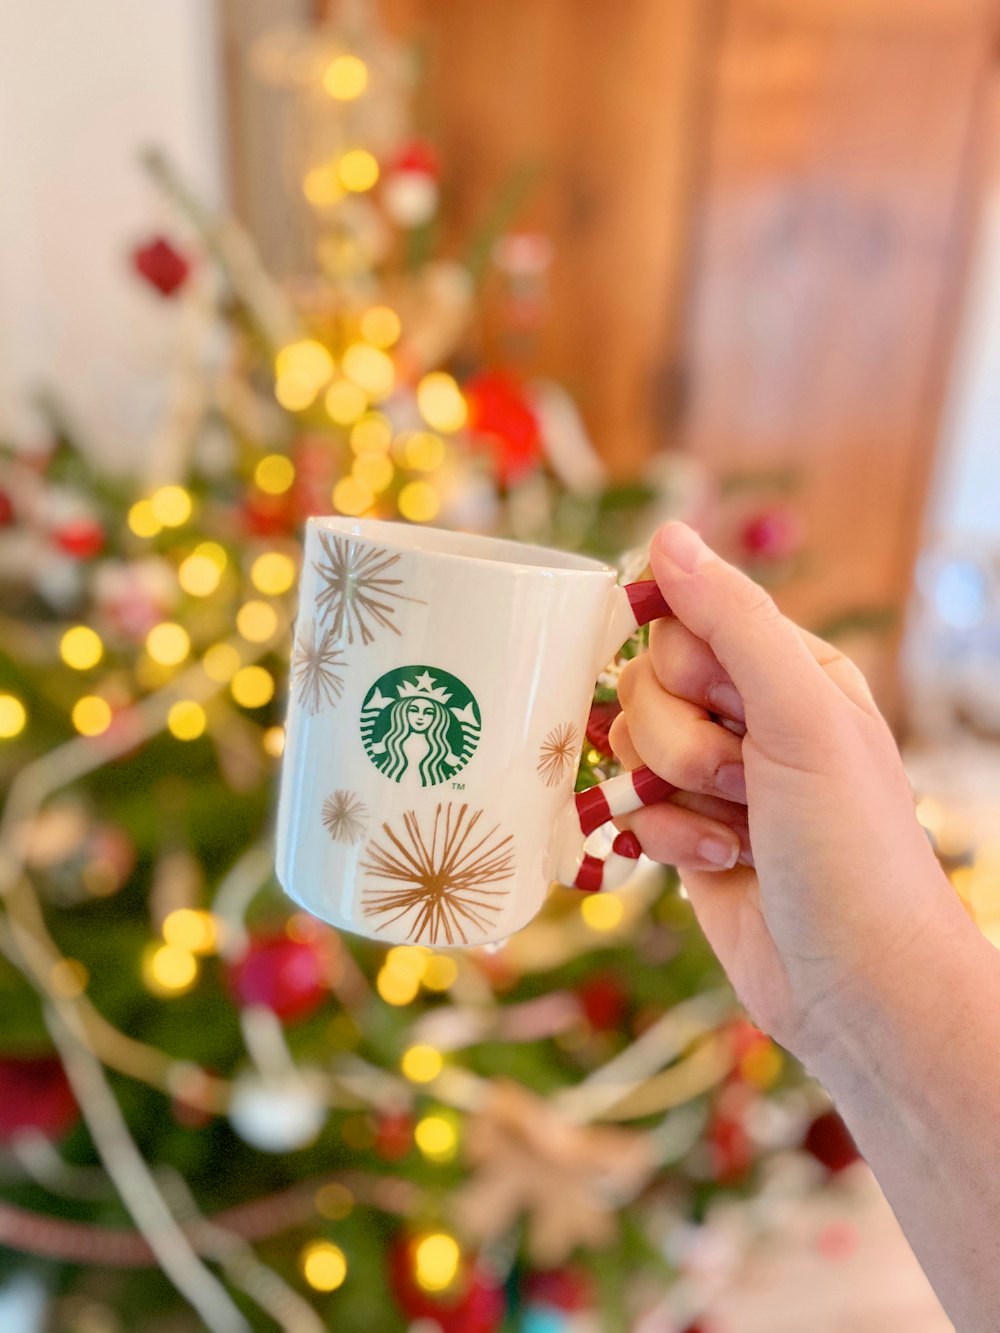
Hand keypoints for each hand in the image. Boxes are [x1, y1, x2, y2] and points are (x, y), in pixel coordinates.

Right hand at [613, 523, 960, 1060]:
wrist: (858, 986)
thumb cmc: (852, 848)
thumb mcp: (801, 717)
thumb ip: (732, 622)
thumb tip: (666, 534)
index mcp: (788, 671)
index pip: (684, 623)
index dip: (685, 669)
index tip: (726, 709)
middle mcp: (749, 717)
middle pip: (644, 686)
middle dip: (682, 744)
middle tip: (744, 783)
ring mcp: (714, 779)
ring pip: (628, 748)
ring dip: (673, 797)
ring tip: (737, 831)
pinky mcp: (684, 834)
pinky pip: (626, 809)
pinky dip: (661, 841)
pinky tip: (717, 864)